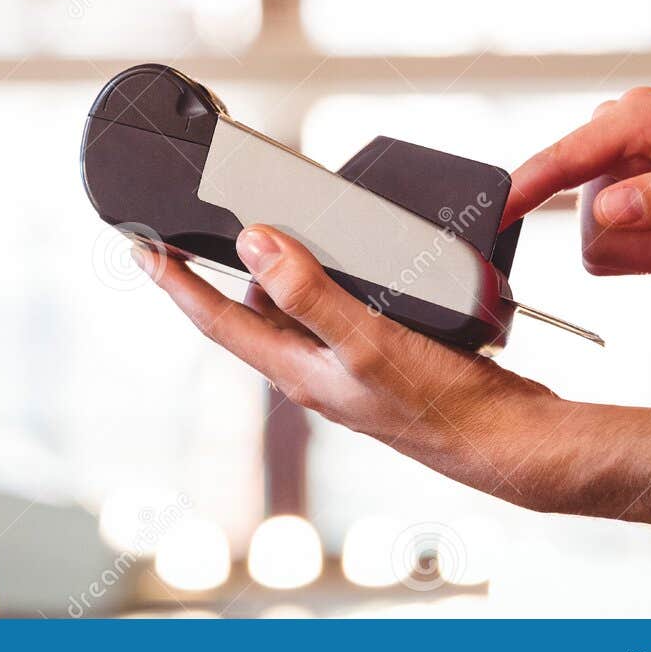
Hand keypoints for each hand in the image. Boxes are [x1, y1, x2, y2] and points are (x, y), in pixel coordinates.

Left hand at [139, 225, 560, 506]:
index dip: (174, 283)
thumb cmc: (441, 407)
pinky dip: (340, 276)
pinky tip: (363, 256)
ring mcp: (349, 364)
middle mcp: (315, 369)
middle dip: (240, 262)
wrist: (509, 439)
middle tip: (229, 212)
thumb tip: (253, 245)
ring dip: (296, 264)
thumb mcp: (367, 342)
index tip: (141, 248)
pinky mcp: (384, 354)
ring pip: (303, 304)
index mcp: (296, 371)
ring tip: (300, 223)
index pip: (216, 319)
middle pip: (256, 307)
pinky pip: (343, 307)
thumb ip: (309, 294)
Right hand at [505, 87, 650, 274]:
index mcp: (640, 118)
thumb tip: (606, 209)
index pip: (563, 158)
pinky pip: (619, 246)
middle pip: (593, 226)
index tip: (490, 214)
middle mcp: (619, 134)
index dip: (523, 189)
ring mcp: (619, 164)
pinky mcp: (625, 190)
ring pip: (606, 244)